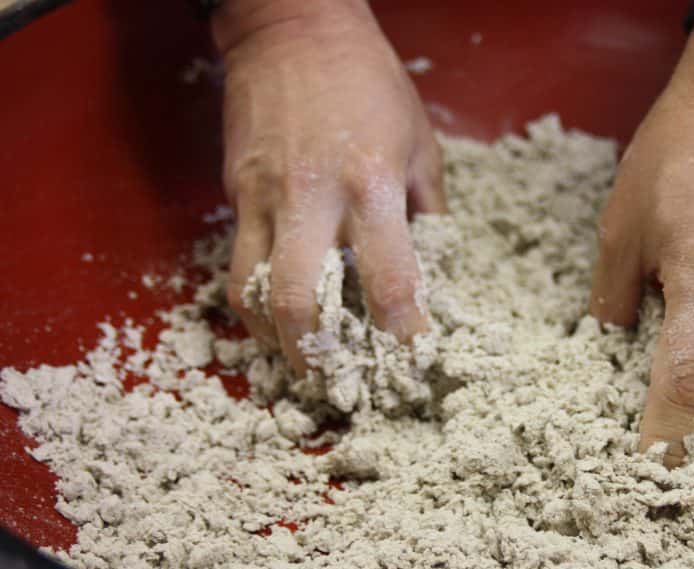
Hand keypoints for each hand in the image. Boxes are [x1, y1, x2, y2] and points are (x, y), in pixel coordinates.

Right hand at [212, 0, 444, 371]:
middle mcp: (313, 199)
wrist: (293, 31)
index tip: (411, 358)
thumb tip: (427, 270)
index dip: (402, 333)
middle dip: (315, 354)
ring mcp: (264, 198)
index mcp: (373, 187)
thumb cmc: (371, 85)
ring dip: (273, 338)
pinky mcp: (236, 193)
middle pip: (299, 302)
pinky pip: (237, 263)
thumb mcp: (422, 144)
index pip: (388, 282)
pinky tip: (274, 314)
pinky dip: (254, 300)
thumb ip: (426, 213)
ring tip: (298, 358)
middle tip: (334, 378)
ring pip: (251, 292)